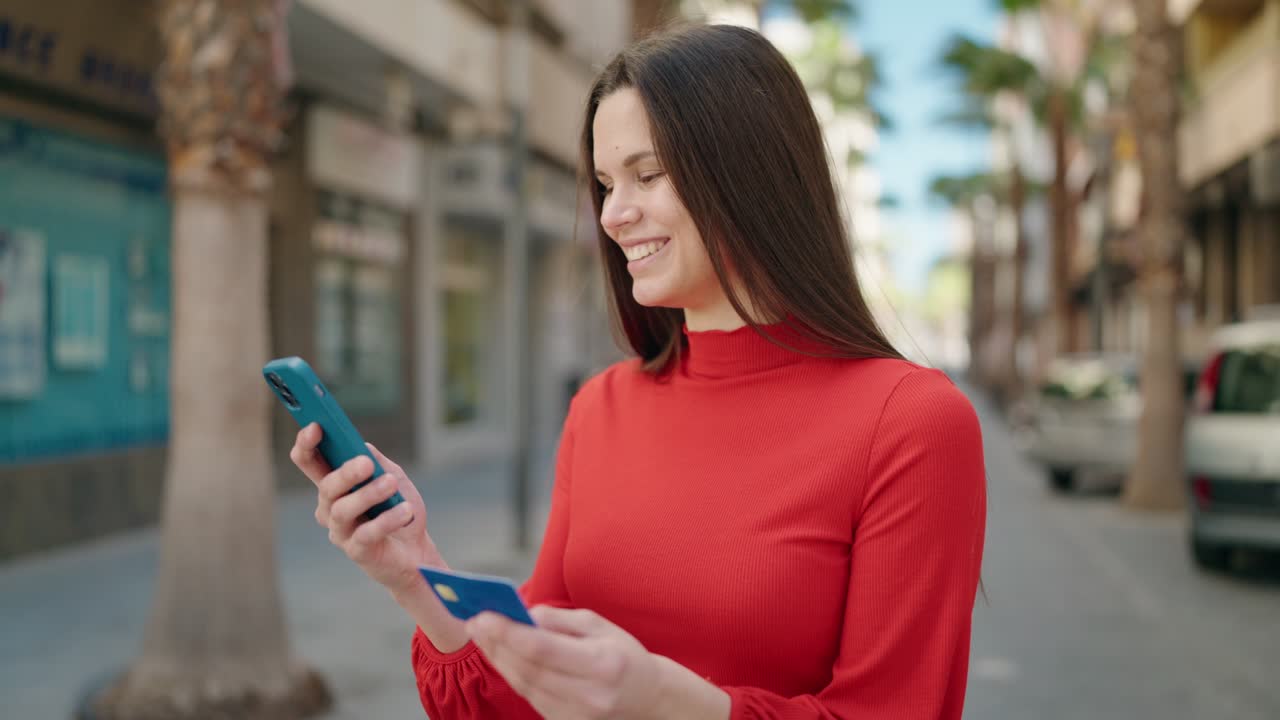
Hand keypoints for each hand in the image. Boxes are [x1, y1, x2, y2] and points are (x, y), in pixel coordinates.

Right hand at [290, 423, 440, 594]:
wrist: (416, 551)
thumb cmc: (400, 510)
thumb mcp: (393, 477)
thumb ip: (377, 461)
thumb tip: (361, 446)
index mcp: (335, 485)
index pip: (309, 462)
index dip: (306, 444)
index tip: (316, 426)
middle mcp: (330, 508)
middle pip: (326, 487)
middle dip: (345, 473)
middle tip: (366, 463)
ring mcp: (340, 531)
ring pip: (342, 510)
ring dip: (368, 494)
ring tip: (390, 484)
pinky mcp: (356, 551)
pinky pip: (365, 534)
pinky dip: (387, 520)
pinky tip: (405, 512)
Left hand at [467, 606, 662, 719]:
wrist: (646, 699)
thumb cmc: (623, 655)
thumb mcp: (599, 626)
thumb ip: (560, 620)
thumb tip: (523, 615)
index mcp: (602, 664)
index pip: (543, 649)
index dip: (508, 632)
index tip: (483, 615)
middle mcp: (589, 695)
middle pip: (528, 669)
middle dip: (496, 643)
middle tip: (474, 621)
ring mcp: (576, 716)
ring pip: (524, 686)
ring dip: (498, 659)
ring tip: (481, 635)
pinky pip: (530, 697)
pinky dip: (512, 674)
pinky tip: (500, 655)